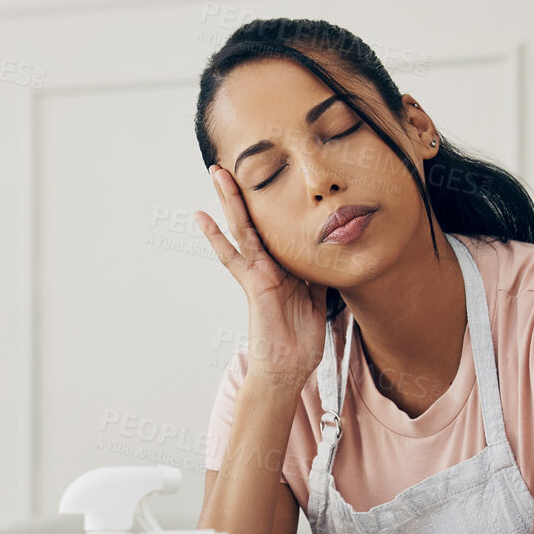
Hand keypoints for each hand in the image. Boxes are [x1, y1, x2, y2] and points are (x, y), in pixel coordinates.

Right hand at [196, 164, 327, 389]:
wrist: (287, 370)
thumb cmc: (301, 342)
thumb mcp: (320, 300)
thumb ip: (319, 274)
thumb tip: (332, 253)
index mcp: (285, 268)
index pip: (278, 229)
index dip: (274, 205)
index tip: (272, 178)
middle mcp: (268, 266)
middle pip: (256, 221)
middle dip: (245, 193)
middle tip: (233, 163)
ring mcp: (257, 273)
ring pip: (242, 228)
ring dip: (230, 200)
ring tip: (217, 171)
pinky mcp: (251, 284)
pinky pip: (231, 256)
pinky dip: (216, 236)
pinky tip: (201, 216)